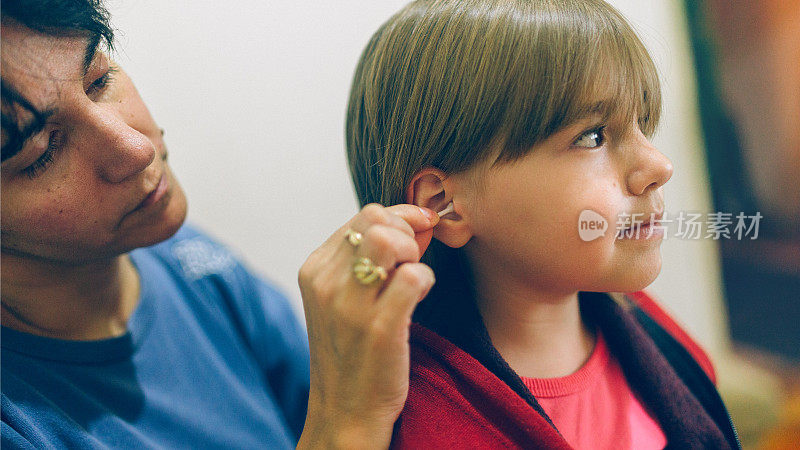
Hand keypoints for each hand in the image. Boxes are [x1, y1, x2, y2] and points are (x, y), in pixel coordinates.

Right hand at [296, 204, 438, 448]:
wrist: (346, 411)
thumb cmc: (353, 351)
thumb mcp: (348, 298)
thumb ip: (376, 257)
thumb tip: (421, 221)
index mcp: (315, 270)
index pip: (364, 215)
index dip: (399, 218)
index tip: (417, 234)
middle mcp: (326, 283)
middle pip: (376, 218)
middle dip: (406, 232)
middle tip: (412, 261)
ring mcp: (350, 306)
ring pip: (390, 239)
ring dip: (413, 253)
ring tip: (412, 279)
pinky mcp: (379, 328)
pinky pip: (414, 276)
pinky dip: (425, 280)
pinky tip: (420, 297)